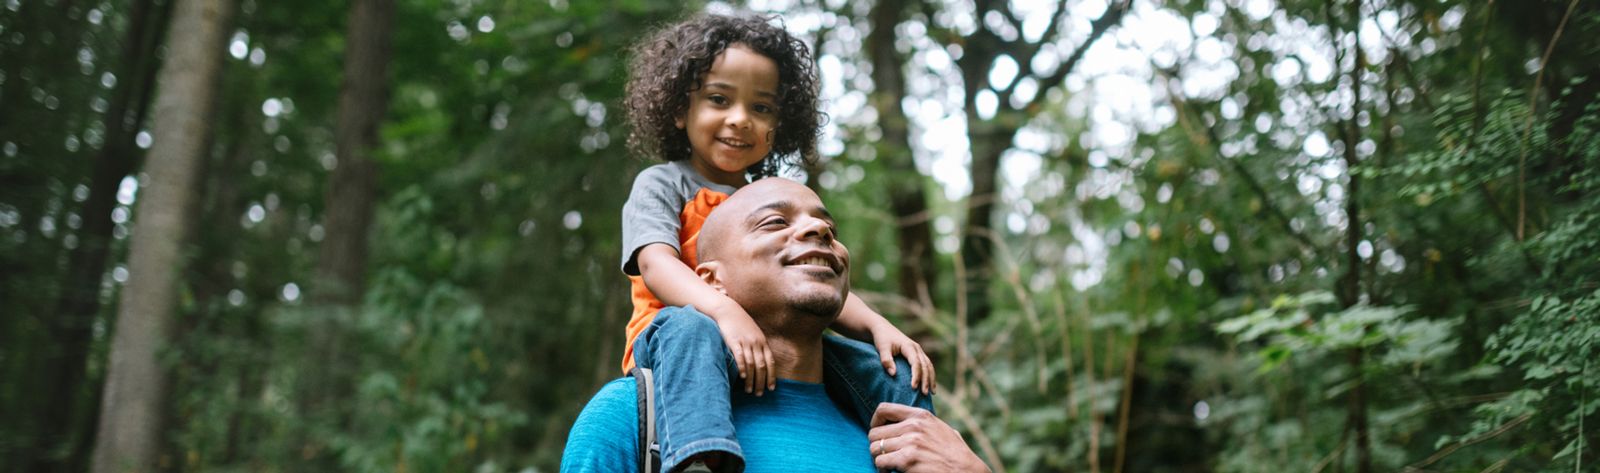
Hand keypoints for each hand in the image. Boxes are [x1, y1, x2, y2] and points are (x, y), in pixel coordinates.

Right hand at [713, 305, 774, 394]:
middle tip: (759, 394)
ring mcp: (745, 342)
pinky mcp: (734, 341)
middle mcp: (756, 343)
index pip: (770, 362)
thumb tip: (761, 362)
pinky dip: (742, 367)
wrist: (728, 310)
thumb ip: (758, 346)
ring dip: (751, 379)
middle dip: (761, 382)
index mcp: (763, 342)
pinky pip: (740, 356)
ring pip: (751, 364)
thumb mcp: (754, 334)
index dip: (772, 376)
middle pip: (761, 366)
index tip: (771, 388)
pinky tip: (742, 377)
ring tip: (749, 390)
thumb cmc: (740, 324)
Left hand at [868, 403, 988, 472]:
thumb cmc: (955, 453)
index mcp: (920, 415)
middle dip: (877, 445)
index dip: (875, 422)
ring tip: (888, 465)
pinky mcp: (907, 460)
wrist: (965, 470)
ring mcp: (910, 442)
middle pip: (874, 433)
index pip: (883, 409)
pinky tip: (890, 472)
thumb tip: (903, 423)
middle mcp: (913, 426)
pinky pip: (880, 462)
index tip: (878, 433)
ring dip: (879, 459)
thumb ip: (921, 423)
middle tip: (885, 454)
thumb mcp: (939, 428)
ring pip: (874, 448)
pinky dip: (882, 469)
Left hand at [870, 323, 936, 394]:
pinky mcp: (917, 354)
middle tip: (924, 394)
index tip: (914, 387)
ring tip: (932, 393)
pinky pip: (927, 365)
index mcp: (909, 346)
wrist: (882, 329)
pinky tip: (930, 385)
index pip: (916, 363)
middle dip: (926, 380)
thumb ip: (886, 360)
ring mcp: (918, 351)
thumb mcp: (882, 348)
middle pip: (925, 365)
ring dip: (931, 379)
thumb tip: (893, 374)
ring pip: (929, 365)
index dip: (916, 375)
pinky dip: (930, 375)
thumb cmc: (881, 339)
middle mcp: (916, 348)